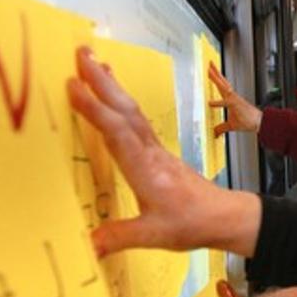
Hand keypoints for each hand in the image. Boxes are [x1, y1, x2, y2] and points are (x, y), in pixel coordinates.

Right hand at [67, 47, 260, 256]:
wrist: (224, 216)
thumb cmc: (192, 223)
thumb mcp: (154, 235)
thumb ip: (118, 237)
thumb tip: (87, 245)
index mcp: (145, 170)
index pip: (116, 132)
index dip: (94, 108)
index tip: (73, 85)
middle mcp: (150, 153)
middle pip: (124, 110)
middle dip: (101, 81)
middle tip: (81, 52)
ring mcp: (155, 150)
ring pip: (131, 111)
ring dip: (111, 85)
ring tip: (94, 61)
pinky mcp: (159, 153)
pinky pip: (137, 120)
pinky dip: (122, 102)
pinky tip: (115, 96)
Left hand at [208, 63, 262, 135]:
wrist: (259, 123)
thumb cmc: (247, 122)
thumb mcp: (230, 126)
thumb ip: (221, 128)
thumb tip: (215, 133)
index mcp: (230, 99)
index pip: (222, 86)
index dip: (216, 78)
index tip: (211, 71)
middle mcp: (232, 96)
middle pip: (222, 82)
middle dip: (215, 73)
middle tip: (209, 64)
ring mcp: (234, 99)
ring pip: (223, 86)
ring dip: (216, 78)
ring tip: (209, 71)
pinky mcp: (236, 105)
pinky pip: (226, 103)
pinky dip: (218, 103)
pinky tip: (209, 103)